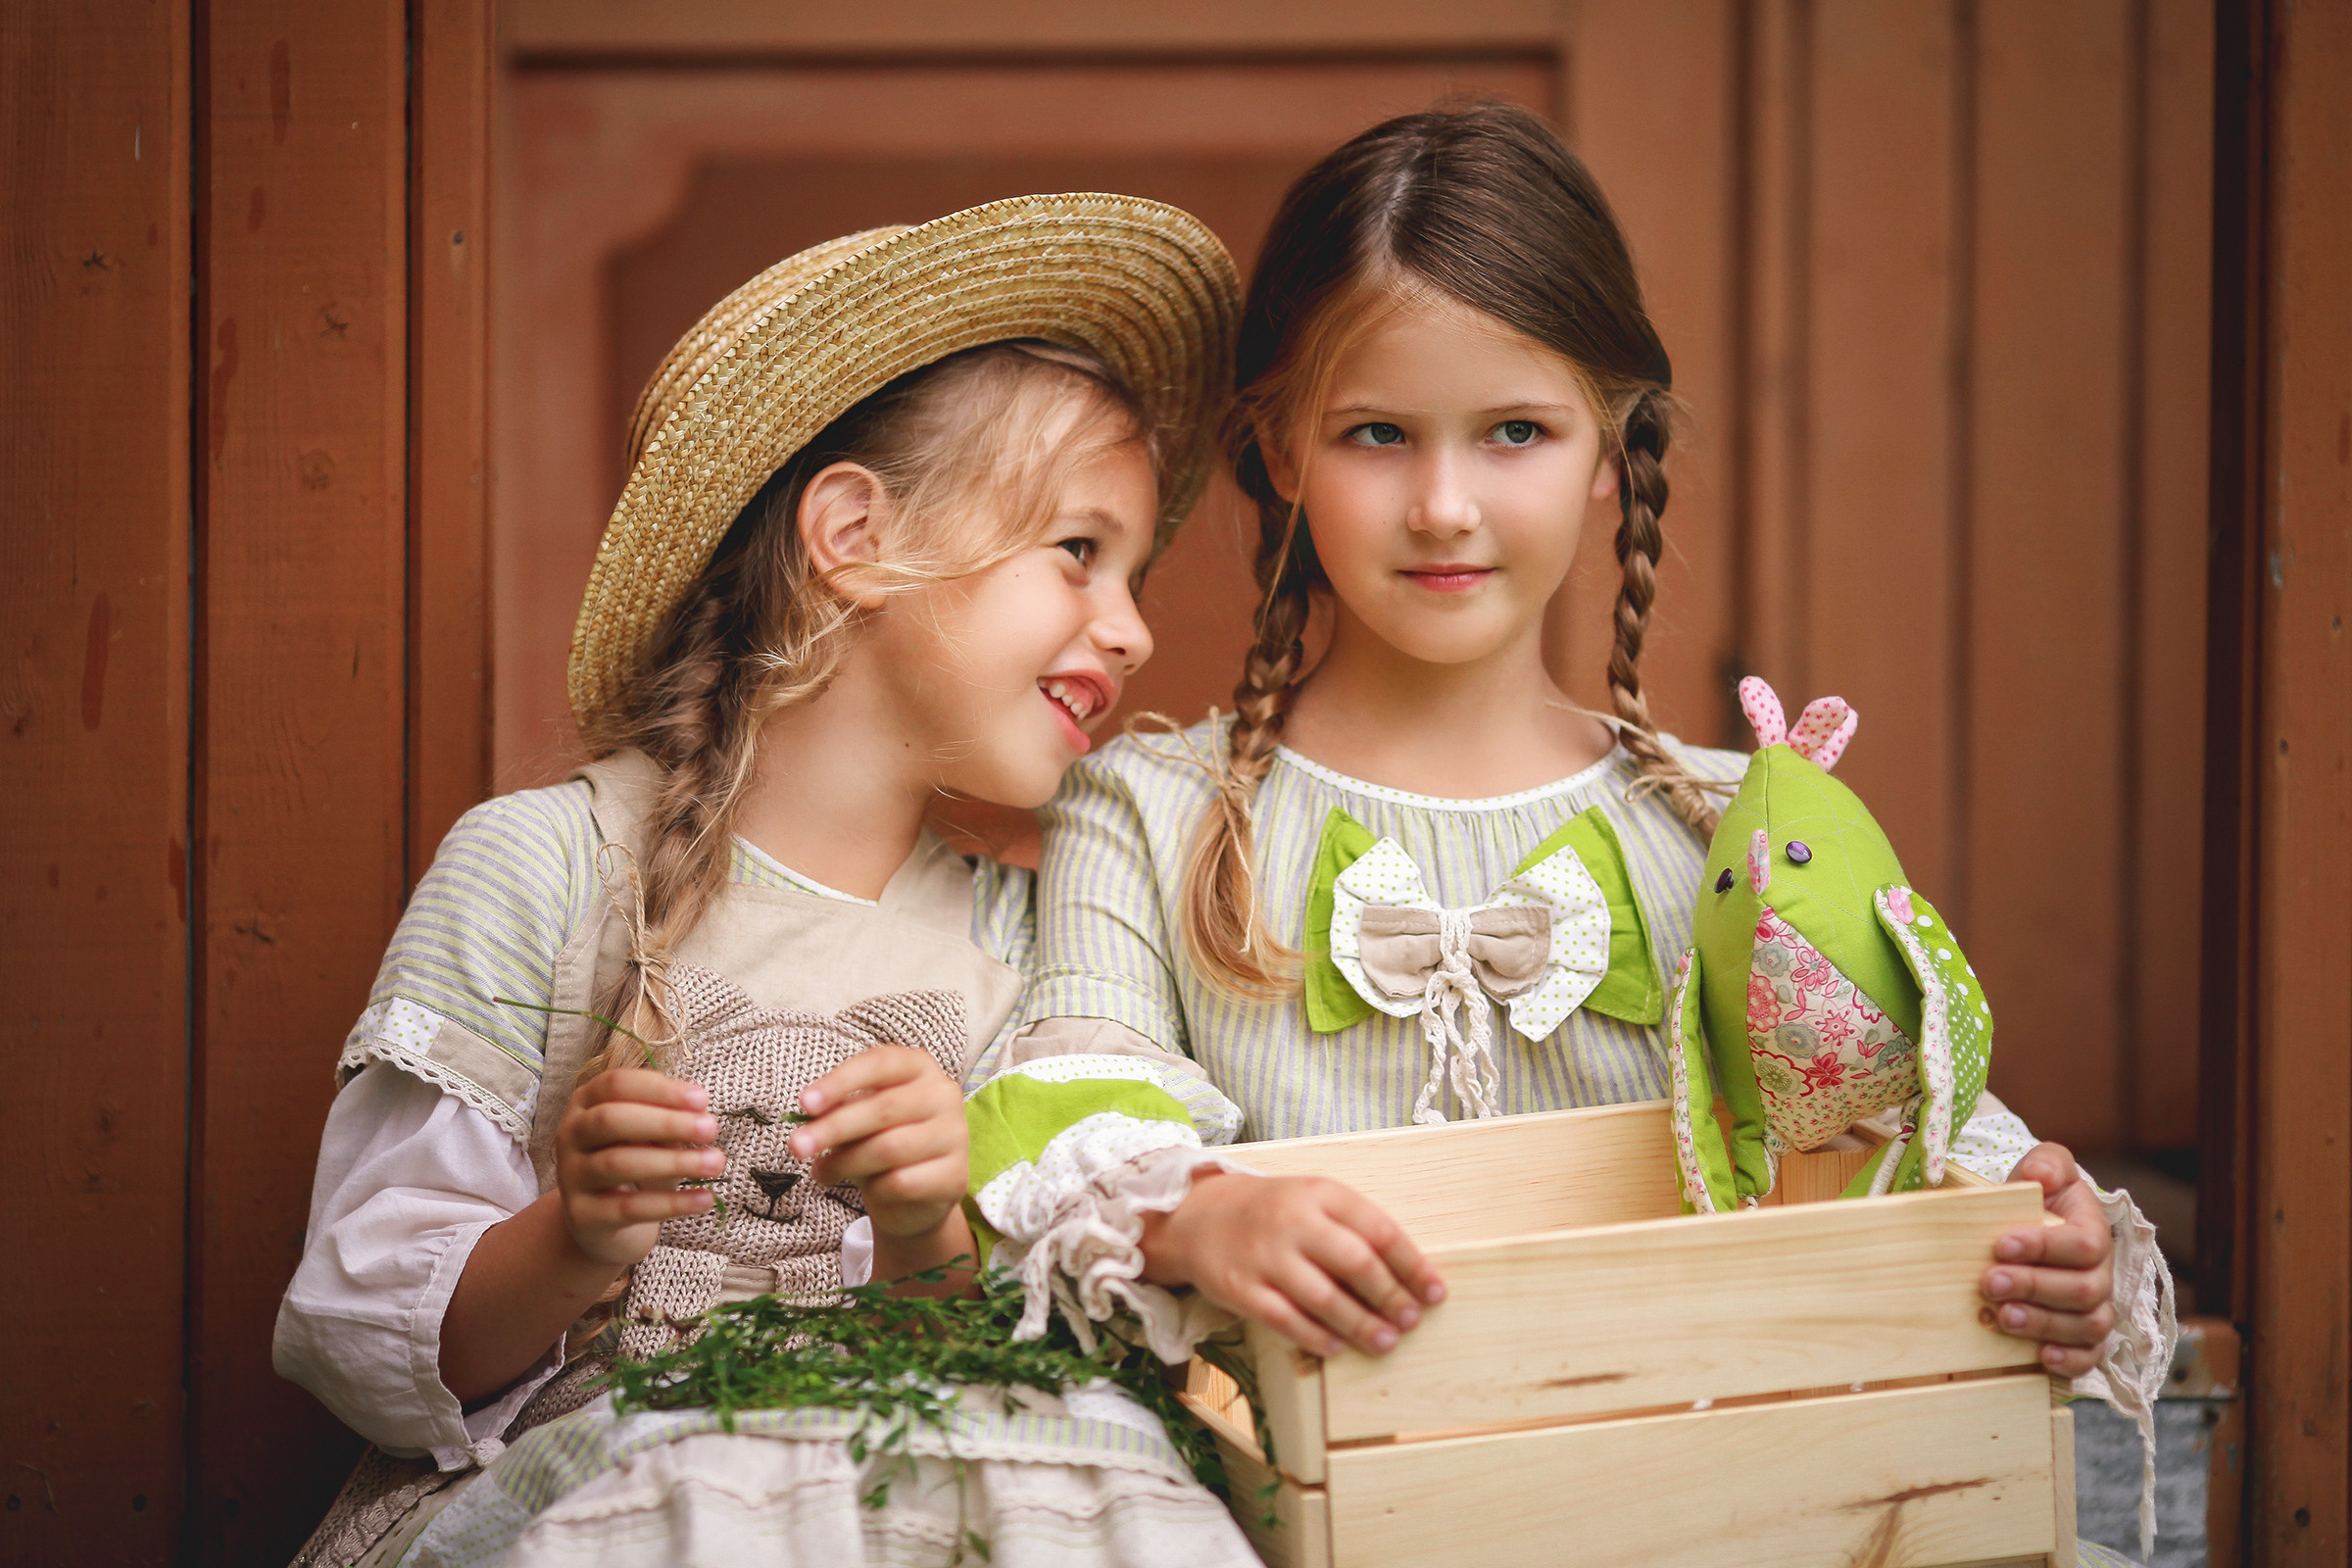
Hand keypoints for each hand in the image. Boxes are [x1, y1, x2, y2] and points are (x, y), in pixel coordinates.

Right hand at [554, 1067, 720, 1266]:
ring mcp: (571, 1176)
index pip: (616, 1084)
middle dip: (666, 1122)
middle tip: (711, 1129)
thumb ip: (666, 1121)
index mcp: (586, 1102)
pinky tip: (704, 1199)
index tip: (702, 1100)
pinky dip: (672, 1203)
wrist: (603, 1221)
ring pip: (619, 1163)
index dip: (660, 1090)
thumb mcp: (649, 1135)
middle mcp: (570, 1134)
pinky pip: (629, 1207)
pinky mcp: (582, 1215)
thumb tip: (700, 1117)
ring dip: (674, 1161)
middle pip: (611, 1120)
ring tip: (716, 1163)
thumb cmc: (633, 1161)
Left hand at [790, 1046, 968, 1241]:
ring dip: (844, 1162)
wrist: (917, 1192)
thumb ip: (840, 1110)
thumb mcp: (859, 1118)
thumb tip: (809, 1115)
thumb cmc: (882, 1140)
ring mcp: (955, 1136)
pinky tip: (867, 1190)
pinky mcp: (955, 1176)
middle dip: (833, 1128)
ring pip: (889, 1148)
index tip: (804, 1103)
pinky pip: (902, 1182)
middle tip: (796, 1146)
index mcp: (919, 1067)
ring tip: (821, 1171)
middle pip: (883, 1108)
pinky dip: (874, 1189)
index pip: (880, 1063)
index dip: (841, 1081)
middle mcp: (943, 1095)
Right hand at [1139, 1170, 1445, 1358]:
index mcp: (1321, 1193)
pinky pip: (1285, 1318)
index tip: (1435, 1293)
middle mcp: (1293, 1220)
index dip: (1412, 1265)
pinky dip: (1315, 1337)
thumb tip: (1408, 1278)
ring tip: (1385, 1342)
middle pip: (1355, 1262)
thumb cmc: (1273, 1213)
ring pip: (1323, 1297)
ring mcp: (1265, 1255)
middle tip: (1411, 1320)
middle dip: (1391, 1297)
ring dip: (1360, 1324)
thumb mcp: (1314, 1201)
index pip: (1379, 1229)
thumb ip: (1355, 1229)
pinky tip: (1337, 1347)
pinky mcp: (1240, 1287)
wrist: (1199, 1216)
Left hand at [1980, 1141, 2115, 1377]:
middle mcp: (2101, 1273)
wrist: (2031, 1225)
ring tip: (2002, 1318)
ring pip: (2087, 1326)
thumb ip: (2047, 1163)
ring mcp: (2095, 1308)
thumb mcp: (2043, 1168)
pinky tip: (2041, 1356)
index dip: (2045, 1247)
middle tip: (1988, 1283)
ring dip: (2044, 1324)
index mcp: (2093, 1231)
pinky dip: (2069, 1361)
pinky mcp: (2083, 1337)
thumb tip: (2041, 1176)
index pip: (2084, 1244)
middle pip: (2084, 1290)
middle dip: (2034, 1287)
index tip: (2000, 1245)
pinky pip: (2089, 1357)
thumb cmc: (2037, 1198)